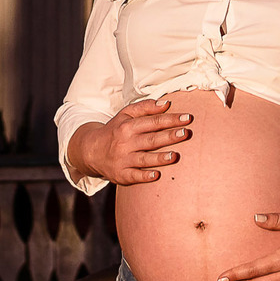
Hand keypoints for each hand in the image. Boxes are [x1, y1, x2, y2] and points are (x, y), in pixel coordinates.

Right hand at [69, 99, 190, 184]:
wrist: (91, 151)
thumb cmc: (116, 130)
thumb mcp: (126, 114)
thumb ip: (146, 107)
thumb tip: (166, 103)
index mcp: (128, 126)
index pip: (153, 122)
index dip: (171, 119)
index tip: (188, 118)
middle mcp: (125, 143)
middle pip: (151, 139)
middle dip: (169, 136)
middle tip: (186, 133)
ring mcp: (123, 160)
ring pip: (144, 159)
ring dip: (160, 158)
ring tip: (175, 156)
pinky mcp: (121, 175)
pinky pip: (134, 176)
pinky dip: (144, 176)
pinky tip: (156, 175)